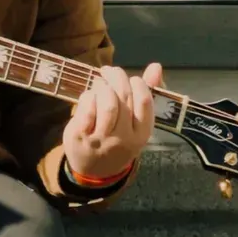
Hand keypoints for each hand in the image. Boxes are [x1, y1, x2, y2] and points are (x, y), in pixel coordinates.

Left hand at [63, 62, 162, 181]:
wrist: (94, 170)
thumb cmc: (118, 139)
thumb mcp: (135, 123)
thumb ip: (146, 94)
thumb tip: (156, 66)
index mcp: (141, 134)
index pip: (144, 102)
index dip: (138, 84)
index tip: (131, 79)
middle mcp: (123, 138)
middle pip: (124, 98)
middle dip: (117, 78)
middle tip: (110, 71)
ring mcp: (101, 139)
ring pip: (107, 104)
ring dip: (103, 86)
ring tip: (100, 83)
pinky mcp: (81, 136)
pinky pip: (87, 109)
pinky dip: (88, 96)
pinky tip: (89, 96)